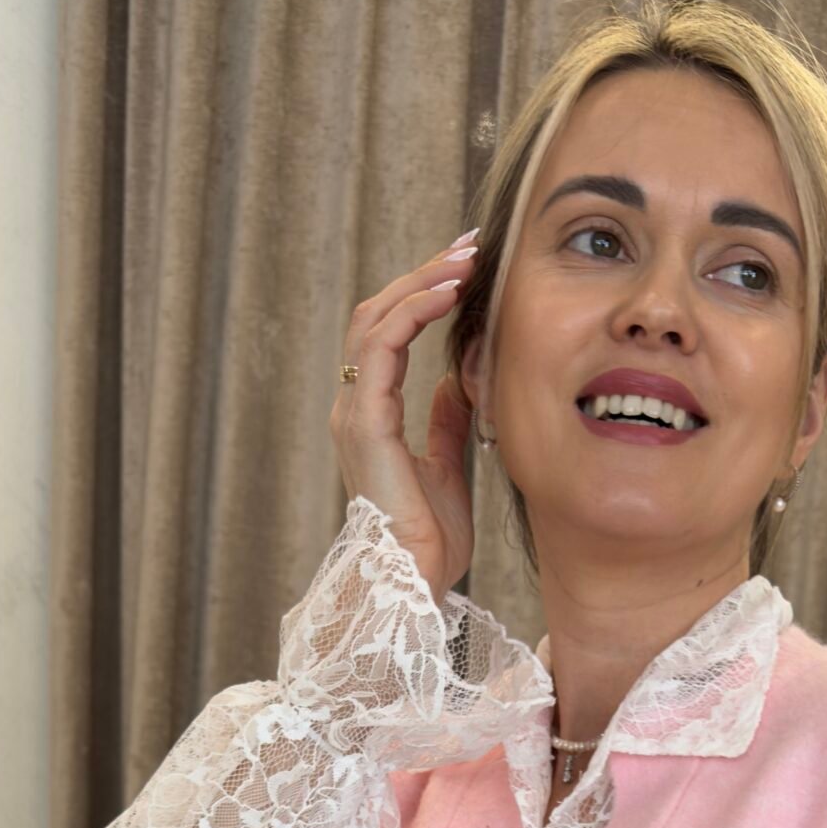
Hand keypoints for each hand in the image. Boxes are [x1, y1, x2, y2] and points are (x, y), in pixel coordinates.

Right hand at [330, 237, 478, 603]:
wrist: (414, 583)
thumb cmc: (430, 541)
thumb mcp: (449, 467)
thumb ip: (445, 422)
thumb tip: (455, 381)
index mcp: (372, 416)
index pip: (391, 334)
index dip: (425, 294)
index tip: (467, 268)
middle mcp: (356, 407)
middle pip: (380, 314)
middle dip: (425, 273)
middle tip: (471, 244)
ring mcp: (355, 412)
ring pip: (378, 319)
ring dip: (423, 281)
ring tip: (465, 258)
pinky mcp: (366, 423)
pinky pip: (383, 346)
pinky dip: (415, 311)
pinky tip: (449, 293)